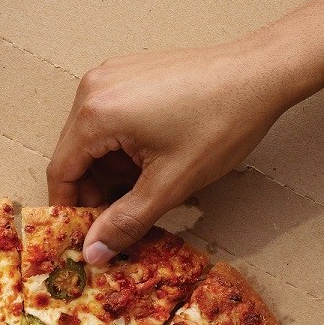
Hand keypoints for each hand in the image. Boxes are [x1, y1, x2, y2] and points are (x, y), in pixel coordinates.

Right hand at [46, 38, 297, 263]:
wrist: (263, 73)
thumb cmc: (222, 122)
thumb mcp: (170, 184)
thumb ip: (125, 222)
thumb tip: (93, 253)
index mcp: (95, 114)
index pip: (61, 172)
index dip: (70, 208)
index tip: (86, 232)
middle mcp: (93, 89)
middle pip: (74, 153)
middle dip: (94, 189)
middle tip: (122, 214)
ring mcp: (111, 75)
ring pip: (92, 137)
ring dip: (110, 168)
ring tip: (145, 183)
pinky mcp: (128, 71)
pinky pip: (108, 117)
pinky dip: (121, 143)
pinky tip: (151, 155)